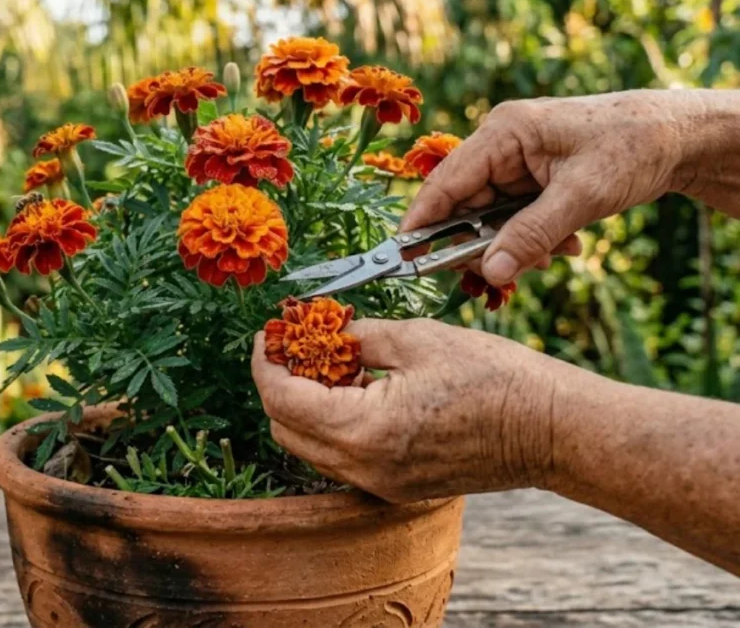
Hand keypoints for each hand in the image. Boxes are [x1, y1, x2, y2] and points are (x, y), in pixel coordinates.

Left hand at [252, 318, 566, 501]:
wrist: (551, 430)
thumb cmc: (495, 379)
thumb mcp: (419, 339)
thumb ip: (360, 336)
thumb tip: (325, 330)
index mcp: (363, 430)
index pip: (282, 400)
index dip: (266, 363)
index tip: (267, 334)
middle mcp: (364, 467)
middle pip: (287, 430)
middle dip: (279, 385)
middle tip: (292, 345)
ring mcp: (381, 484)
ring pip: (313, 449)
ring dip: (306, 406)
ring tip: (326, 362)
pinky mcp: (398, 487)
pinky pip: (344, 458)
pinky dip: (335, 424)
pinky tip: (356, 388)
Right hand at [402, 90, 712, 284]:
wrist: (679, 135)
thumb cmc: (633, 148)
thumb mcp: (582, 197)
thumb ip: (530, 236)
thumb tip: (488, 272)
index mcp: (504, 133)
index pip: (445, 183)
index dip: (421, 222)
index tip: (402, 258)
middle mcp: (503, 145)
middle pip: (466, 206)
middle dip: (485, 243)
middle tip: (509, 271)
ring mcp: (517, 161)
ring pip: (492, 217)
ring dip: (517, 244)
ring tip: (556, 253)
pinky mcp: (533, 177)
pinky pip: (515, 217)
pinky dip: (534, 237)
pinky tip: (566, 243)